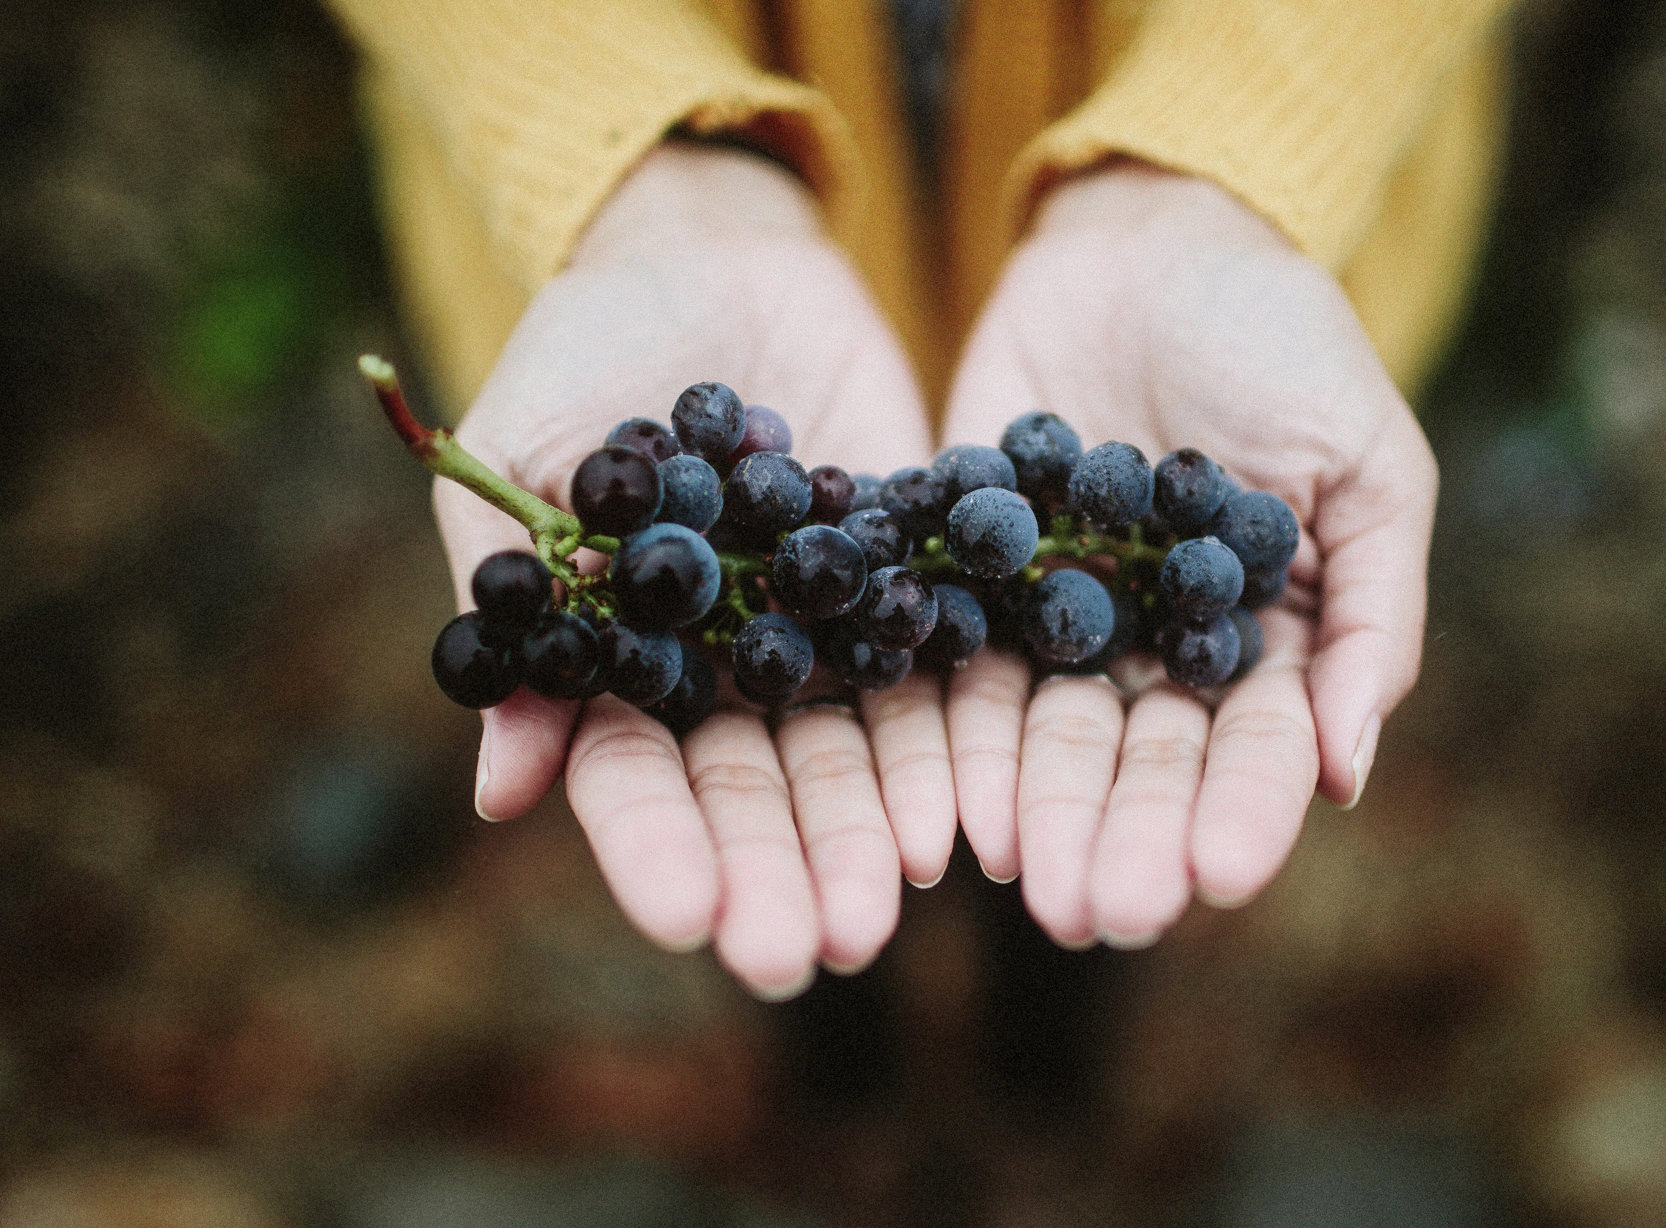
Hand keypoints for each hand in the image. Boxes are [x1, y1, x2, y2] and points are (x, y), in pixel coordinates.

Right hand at [436, 143, 953, 997]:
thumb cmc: (590, 342)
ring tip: (881, 914)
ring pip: (848, 759)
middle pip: (752, 792)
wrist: (721, 255)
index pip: (633, 775)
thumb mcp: (526, 448)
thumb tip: (497, 793)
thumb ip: (512, 603)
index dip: (655, 846)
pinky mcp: (912, 586)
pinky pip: (935, 675)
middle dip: (772, 873)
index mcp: (627, 663)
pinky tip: (965, 812)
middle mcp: (731, 674)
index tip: (686, 919)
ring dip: (861, 840)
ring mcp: (826, 637)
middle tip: (796, 954)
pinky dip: (947, 743)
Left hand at [941, 164, 1437, 947]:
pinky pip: (962, 666)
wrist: (1151, 241)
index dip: (1239, 813)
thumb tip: (1348, 772)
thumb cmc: (1283, 344)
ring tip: (1028, 883)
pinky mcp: (975, 577)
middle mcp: (1158, 652)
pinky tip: (949, 797)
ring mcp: (1063, 620)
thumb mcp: (1368, 464)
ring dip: (1039, 813)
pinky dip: (957, 731)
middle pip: (1141, 764)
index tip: (1219, 878)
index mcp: (1266, 641)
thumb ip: (1373, 613)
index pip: (1254, 747)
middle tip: (1101, 913)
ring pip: (1049, 737)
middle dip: (1125, 838)